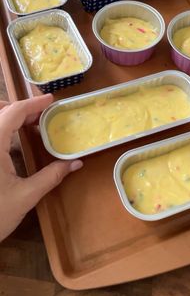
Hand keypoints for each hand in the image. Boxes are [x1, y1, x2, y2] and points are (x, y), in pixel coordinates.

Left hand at [0, 94, 82, 241]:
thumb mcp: (26, 196)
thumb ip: (51, 176)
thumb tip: (76, 163)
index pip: (13, 113)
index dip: (32, 103)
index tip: (51, 100)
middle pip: (0, 112)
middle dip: (20, 107)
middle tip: (42, 114)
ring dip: (9, 116)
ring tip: (30, 123)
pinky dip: (4, 128)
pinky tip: (15, 139)